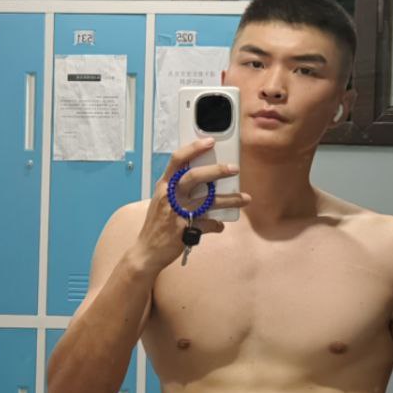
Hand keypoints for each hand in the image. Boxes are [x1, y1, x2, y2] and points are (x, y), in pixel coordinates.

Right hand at [130, 138, 250, 273]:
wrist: (147, 251)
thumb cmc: (157, 223)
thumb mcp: (161, 200)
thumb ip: (178, 188)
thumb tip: (204, 177)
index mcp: (164, 186)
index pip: (177, 160)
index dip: (194, 148)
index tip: (210, 141)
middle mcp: (169, 197)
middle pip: (194, 177)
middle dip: (216, 171)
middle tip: (233, 169)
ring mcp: (177, 213)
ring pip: (208, 202)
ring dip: (230, 199)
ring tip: (245, 198)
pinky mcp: (185, 230)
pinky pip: (208, 224)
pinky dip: (217, 224)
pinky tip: (221, 224)